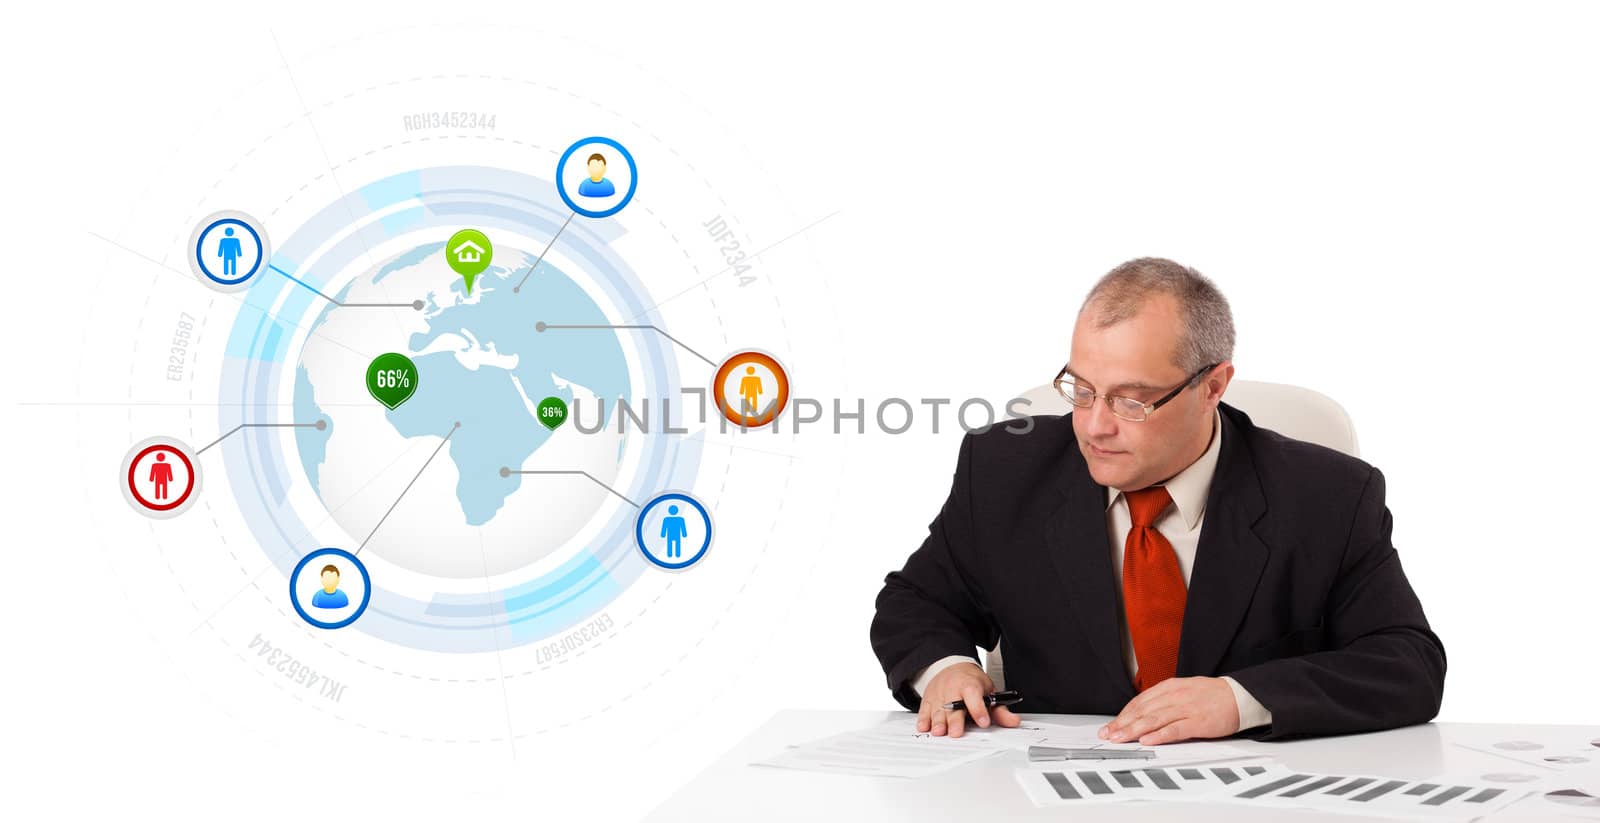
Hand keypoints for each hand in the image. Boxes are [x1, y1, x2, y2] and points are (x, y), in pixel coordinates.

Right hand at [916, 662, 1021, 737]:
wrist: (952, 666)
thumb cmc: (971, 681)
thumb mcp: (988, 691)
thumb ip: (999, 710)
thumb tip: (1013, 721)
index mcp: (969, 685)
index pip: (973, 695)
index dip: (978, 709)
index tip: (984, 721)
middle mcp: (952, 689)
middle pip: (953, 705)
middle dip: (954, 720)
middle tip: (956, 733)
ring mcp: (939, 694)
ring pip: (937, 709)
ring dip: (937, 721)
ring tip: (939, 732)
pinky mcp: (928, 699)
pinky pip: (924, 709)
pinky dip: (923, 719)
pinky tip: (924, 727)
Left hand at [1098, 676, 1239, 744]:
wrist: (1239, 695)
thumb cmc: (1211, 695)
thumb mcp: (1182, 690)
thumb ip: (1163, 700)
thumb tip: (1141, 713)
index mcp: (1169, 687)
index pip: (1139, 702)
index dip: (1122, 715)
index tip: (1110, 726)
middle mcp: (1174, 696)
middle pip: (1143, 711)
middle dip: (1122, 724)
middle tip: (1108, 735)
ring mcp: (1186, 709)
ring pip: (1154, 719)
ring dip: (1134, 730)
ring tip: (1120, 738)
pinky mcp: (1198, 722)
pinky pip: (1175, 729)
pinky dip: (1159, 735)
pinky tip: (1147, 740)